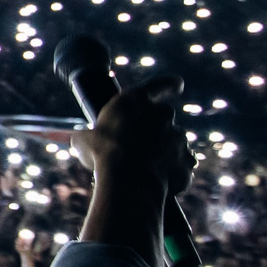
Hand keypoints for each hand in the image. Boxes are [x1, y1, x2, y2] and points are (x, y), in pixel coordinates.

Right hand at [75, 74, 192, 266]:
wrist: (128, 181)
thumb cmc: (103, 154)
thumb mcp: (84, 140)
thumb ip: (89, 135)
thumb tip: (80, 140)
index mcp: (136, 100)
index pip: (159, 83)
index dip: (169, 84)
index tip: (178, 85)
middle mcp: (162, 114)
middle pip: (164, 116)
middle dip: (156, 128)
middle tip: (138, 144)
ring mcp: (178, 137)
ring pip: (174, 142)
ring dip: (164, 150)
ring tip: (144, 169)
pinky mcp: (186, 161)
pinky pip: (181, 165)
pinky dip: (173, 171)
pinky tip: (156, 182)